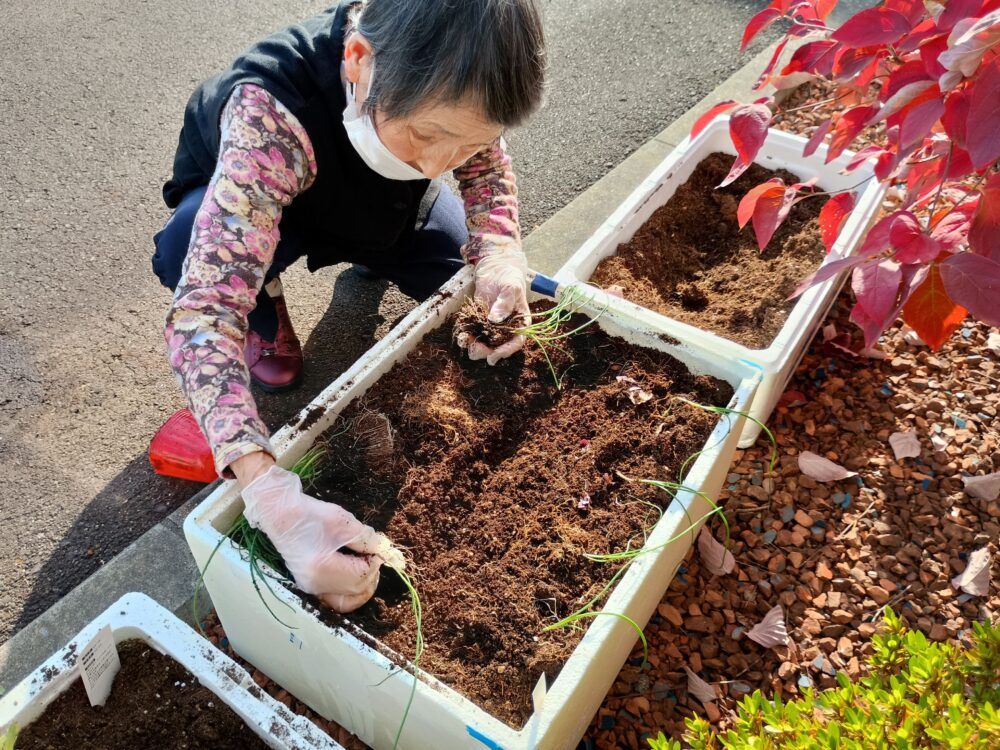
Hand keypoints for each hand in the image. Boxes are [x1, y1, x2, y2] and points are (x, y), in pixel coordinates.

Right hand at [241, 465, 387, 611]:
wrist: (280, 513)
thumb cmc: (311, 514)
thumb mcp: (344, 523)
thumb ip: (369, 540)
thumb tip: (388, 552)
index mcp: (323, 568)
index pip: (363, 575)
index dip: (375, 562)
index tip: (376, 547)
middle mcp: (315, 585)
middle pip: (356, 591)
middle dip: (371, 573)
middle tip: (371, 554)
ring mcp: (310, 588)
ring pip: (347, 601)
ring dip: (361, 586)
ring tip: (364, 565)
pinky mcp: (308, 585)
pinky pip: (335, 597)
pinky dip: (348, 589)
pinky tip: (352, 571)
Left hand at [458, 248, 529, 364]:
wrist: (495, 269)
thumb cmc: (508, 277)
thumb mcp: (510, 287)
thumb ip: (505, 303)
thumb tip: (495, 319)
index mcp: (520, 323)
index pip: (516, 341)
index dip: (506, 350)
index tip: (495, 355)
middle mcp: (507, 328)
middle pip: (499, 346)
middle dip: (487, 351)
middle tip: (476, 350)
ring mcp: (493, 326)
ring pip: (485, 343)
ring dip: (475, 346)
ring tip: (465, 342)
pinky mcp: (479, 321)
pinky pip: (474, 333)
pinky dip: (466, 336)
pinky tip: (461, 334)